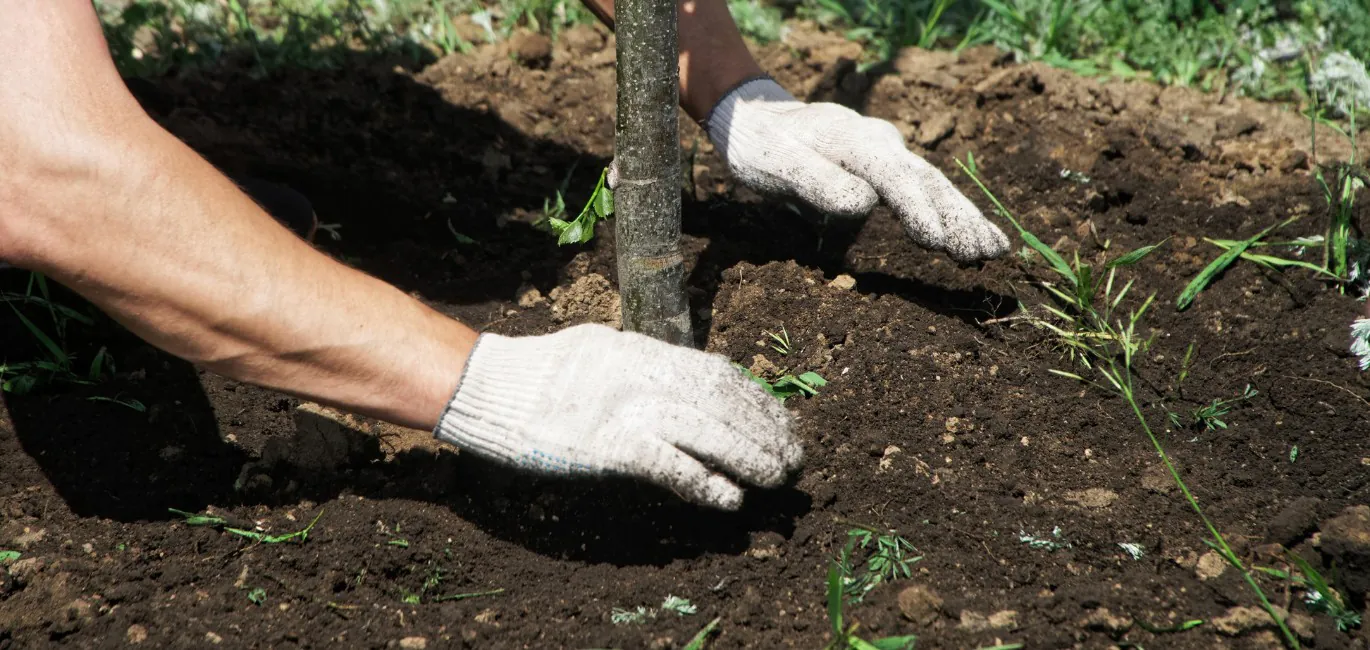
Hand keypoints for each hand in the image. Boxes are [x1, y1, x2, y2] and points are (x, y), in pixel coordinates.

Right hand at [433, 324, 802, 508]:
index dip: (756, 399)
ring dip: (749, 456)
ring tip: (777, 477)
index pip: (717, 373)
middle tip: (793, 454)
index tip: (781, 419)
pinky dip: (703, 482)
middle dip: (764, 429)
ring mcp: (626, 409)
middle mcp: (643, 375)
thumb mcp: (602, 349)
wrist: (488, 387)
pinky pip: (668, 465)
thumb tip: (688, 375)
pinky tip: (728, 498)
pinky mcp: (607, 446)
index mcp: (643, 351)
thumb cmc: (540, 372)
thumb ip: (646, 363)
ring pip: (707, 431)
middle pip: (722, 402)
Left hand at [704, 77, 1009, 262]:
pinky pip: (927, 192)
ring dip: (964, 219)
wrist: (759, 120)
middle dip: (957, 217)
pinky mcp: (889, 168)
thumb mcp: (775, 164)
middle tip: (982, 252)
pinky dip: (953, 215)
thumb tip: (863, 203)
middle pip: (926, 180)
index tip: (935, 241)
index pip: (893, 176)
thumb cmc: (762, 147)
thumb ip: (816, 182)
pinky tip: (977, 239)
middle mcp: (880, 142)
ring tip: (994, 251)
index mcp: (852, 139)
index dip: (916, 208)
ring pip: (934, 186)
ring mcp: (889, 153)